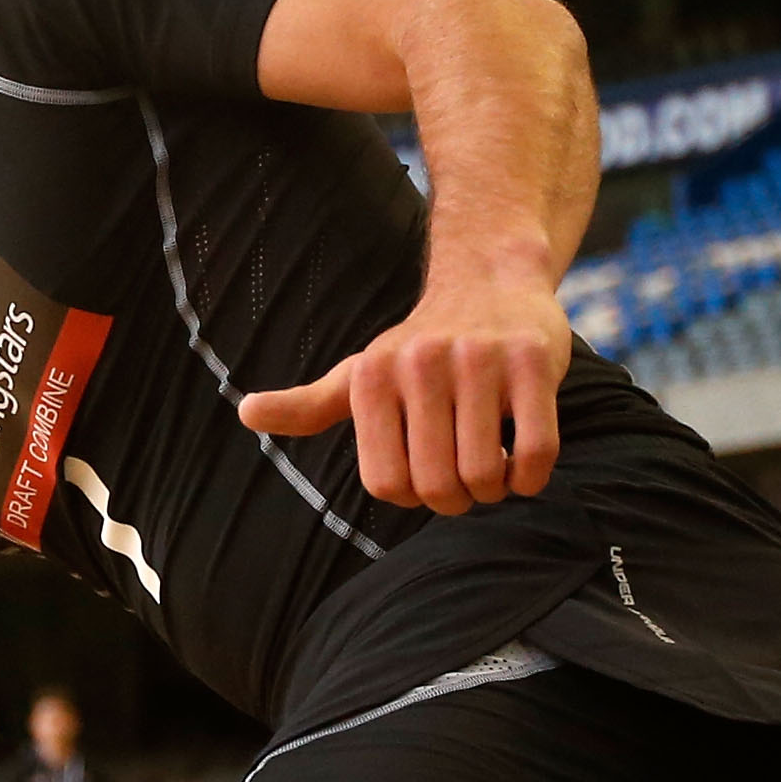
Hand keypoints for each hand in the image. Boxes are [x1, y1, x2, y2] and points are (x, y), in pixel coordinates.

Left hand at [235, 266, 567, 512]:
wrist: (490, 280)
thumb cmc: (419, 348)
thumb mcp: (360, 373)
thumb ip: (308, 405)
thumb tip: (244, 413)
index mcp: (373, 376)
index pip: (388, 485)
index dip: (412, 497)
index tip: (425, 476)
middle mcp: (422, 364)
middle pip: (437, 486)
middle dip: (457, 501)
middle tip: (466, 482)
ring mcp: (480, 361)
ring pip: (486, 474)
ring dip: (496, 491)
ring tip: (496, 467)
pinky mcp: (532, 361)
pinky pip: (536, 452)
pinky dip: (531, 477)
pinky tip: (523, 462)